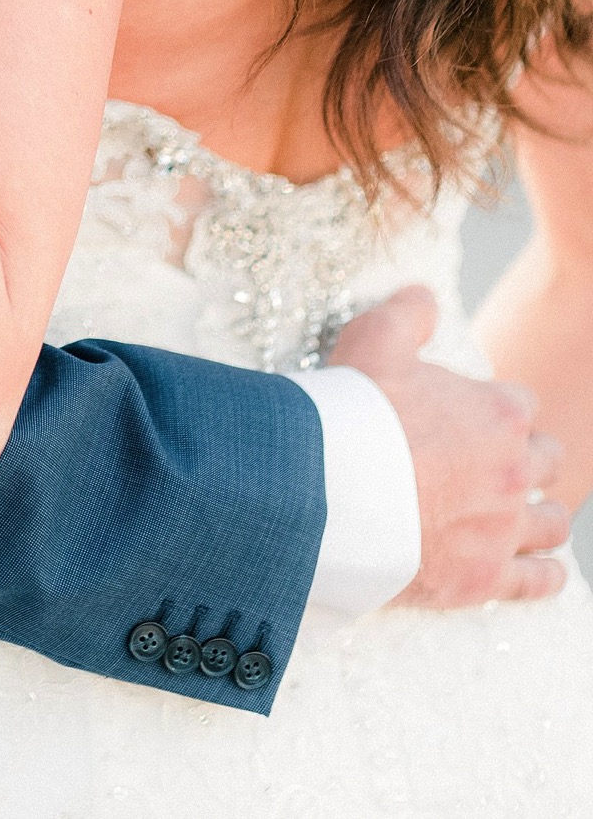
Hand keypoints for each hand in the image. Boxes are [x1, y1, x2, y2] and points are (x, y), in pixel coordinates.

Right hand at [330, 285, 569, 607]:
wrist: (327, 490)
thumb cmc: (352, 412)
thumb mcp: (374, 339)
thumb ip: (408, 313)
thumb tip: (424, 296)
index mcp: (497, 413)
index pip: (521, 406)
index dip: (498, 409)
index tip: (475, 418)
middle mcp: (512, 470)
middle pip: (546, 461)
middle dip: (527, 459)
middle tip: (498, 464)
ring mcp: (503, 528)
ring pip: (552, 523)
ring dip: (543, 515)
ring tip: (528, 514)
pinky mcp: (485, 578)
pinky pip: (537, 582)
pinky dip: (545, 576)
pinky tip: (544, 572)